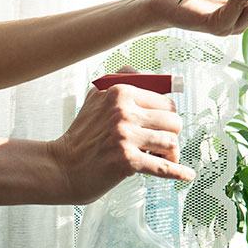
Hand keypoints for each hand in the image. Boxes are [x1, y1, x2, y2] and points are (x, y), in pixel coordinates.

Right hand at [48, 81, 194, 204]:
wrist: (61, 166)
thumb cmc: (82, 135)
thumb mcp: (96, 98)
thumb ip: (121, 80)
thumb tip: (147, 73)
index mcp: (120, 92)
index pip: (166, 102)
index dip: (167, 118)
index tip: (160, 128)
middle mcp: (123, 112)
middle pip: (174, 121)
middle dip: (171, 134)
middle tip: (160, 144)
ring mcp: (124, 136)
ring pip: (171, 142)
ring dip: (170, 154)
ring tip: (160, 158)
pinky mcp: (126, 160)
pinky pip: (164, 167)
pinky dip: (178, 172)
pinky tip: (186, 175)